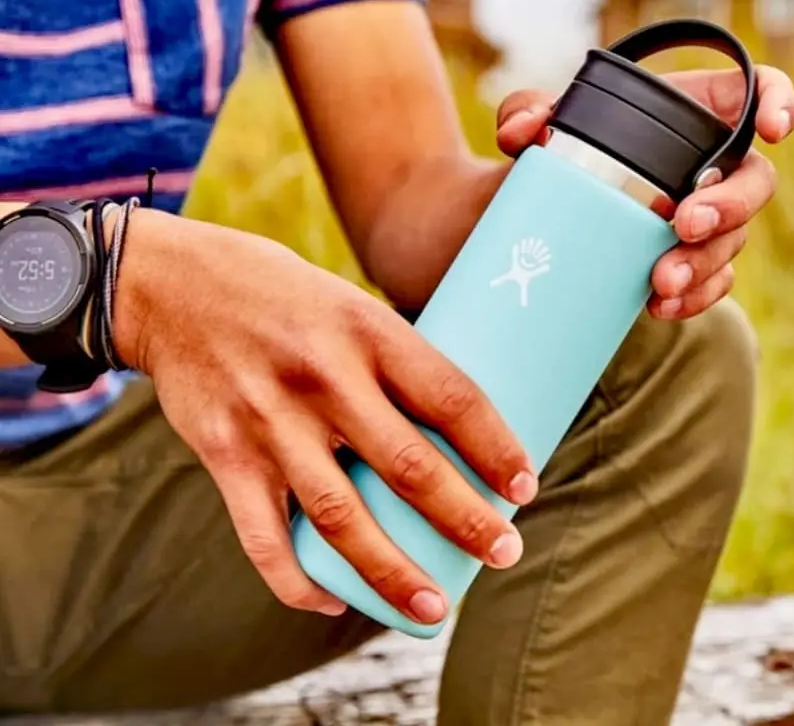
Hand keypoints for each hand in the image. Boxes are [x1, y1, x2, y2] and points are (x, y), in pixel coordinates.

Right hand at [113, 209, 536, 623]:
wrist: (171, 284)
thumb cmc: (284, 297)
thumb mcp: (350, 303)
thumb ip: (393, 362)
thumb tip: (458, 429)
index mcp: (368, 331)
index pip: (451, 397)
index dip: (496, 448)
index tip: (525, 489)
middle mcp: (323, 376)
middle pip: (408, 466)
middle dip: (465, 520)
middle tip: (505, 552)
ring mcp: (270, 420)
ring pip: (343, 517)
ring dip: (393, 571)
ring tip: (434, 608)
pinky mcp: (224, 454)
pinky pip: (265, 537)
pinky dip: (300, 580)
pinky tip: (336, 600)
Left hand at [495, 65, 793, 318]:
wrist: (532, 230)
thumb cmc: (547, 162)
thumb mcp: (533, 132)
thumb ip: (524, 112)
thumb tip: (524, 131)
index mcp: (690, 113)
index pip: (755, 91)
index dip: (779, 101)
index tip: (774, 129)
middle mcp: (710, 165)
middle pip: (755, 180)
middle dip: (732, 205)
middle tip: (684, 223)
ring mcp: (707, 218)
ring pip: (734, 239)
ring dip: (705, 262)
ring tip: (661, 281)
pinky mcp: (692, 263)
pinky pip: (713, 282)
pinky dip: (694, 297)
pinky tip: (661, 307)